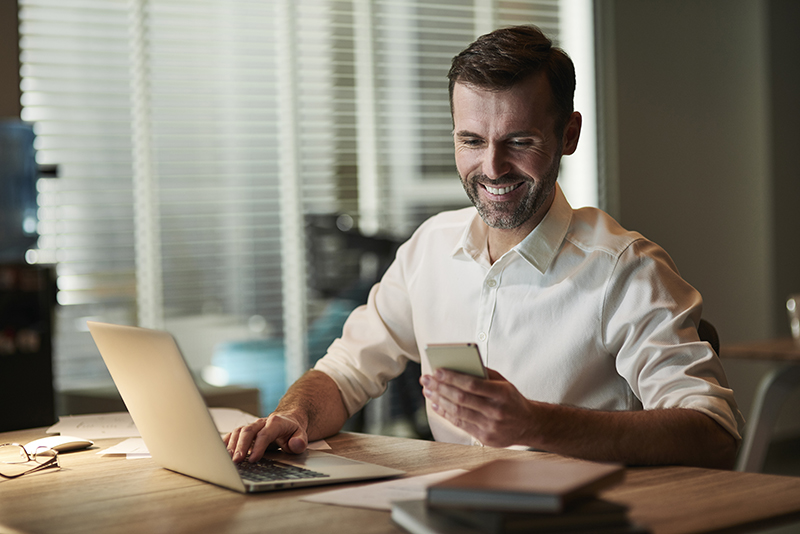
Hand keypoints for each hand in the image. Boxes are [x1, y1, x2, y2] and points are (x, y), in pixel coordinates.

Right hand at [223, 411, 308, 462]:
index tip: (253, 459)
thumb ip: (300, 441)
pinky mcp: (245, 431)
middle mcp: (261, 422)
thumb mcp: (301, 436)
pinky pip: (233, 434)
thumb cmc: (292, 431)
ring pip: (238, 432)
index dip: (258, 446)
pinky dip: (226, 442)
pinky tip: (220, 452)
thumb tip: (295, 444)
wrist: (287, 421)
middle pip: (248, 431)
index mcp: (276, 422)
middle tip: (236, 461)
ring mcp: (252, 426)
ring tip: (227, 460)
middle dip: (241, 447)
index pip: (265, 433)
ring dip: (232, 446)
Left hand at [419, 368, 535, 447]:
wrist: (528, 425)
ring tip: (428, 390)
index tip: (436, 370)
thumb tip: (457, 366)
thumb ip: (484, 374)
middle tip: (426, 379)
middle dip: (440, 387)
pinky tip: (436, 404)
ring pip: (458, 412)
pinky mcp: (485, 438)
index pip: (472, 384)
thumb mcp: (503, 383)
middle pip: (461, 399)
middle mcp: (496, 411)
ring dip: (439, 400)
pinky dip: (445, 414)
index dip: (452, 377)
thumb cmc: (511, 399)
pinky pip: (460, 424)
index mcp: (502, 393)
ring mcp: (490, 426)